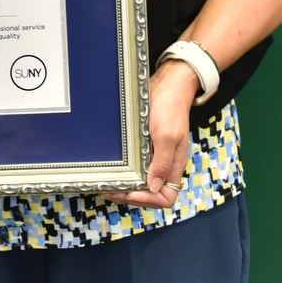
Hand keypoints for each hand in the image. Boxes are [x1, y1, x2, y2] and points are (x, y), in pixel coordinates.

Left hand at [97, 60, 195, 208]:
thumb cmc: (170, 106)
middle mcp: (165, 164)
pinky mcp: (145, 146)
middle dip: (130, 196)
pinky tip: (111, 171)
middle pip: (151, 193)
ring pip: (142, 182)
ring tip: (106, 186)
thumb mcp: (167, 135)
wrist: (169, 83)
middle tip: (110, 191)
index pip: (166, 197)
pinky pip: (136, 167)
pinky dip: (125, 173)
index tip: (130, 192)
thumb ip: (163, 162)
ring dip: (125, 187)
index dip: (148, 199)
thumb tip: (155, 187)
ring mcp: (155, 155)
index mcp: (175, 165)